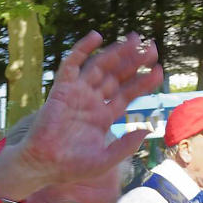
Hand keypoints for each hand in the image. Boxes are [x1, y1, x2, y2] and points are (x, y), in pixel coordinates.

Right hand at [0, 32, 163, 194]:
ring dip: (117, 52)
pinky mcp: (61, 89)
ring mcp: (77, 93)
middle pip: (117, 76)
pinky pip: (72, 64)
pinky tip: (97, 36)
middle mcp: (92, 101)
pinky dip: (83, 49)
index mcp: (103, 116)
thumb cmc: (71, 167)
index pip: (128, 93)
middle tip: (152, 47)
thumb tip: (147, 129)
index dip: (144, 82)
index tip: (160, 71)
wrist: (42, 165)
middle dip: (135, 62)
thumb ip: (126, 146)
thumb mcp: (105, 160)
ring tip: (134, 40)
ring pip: (100, 67)